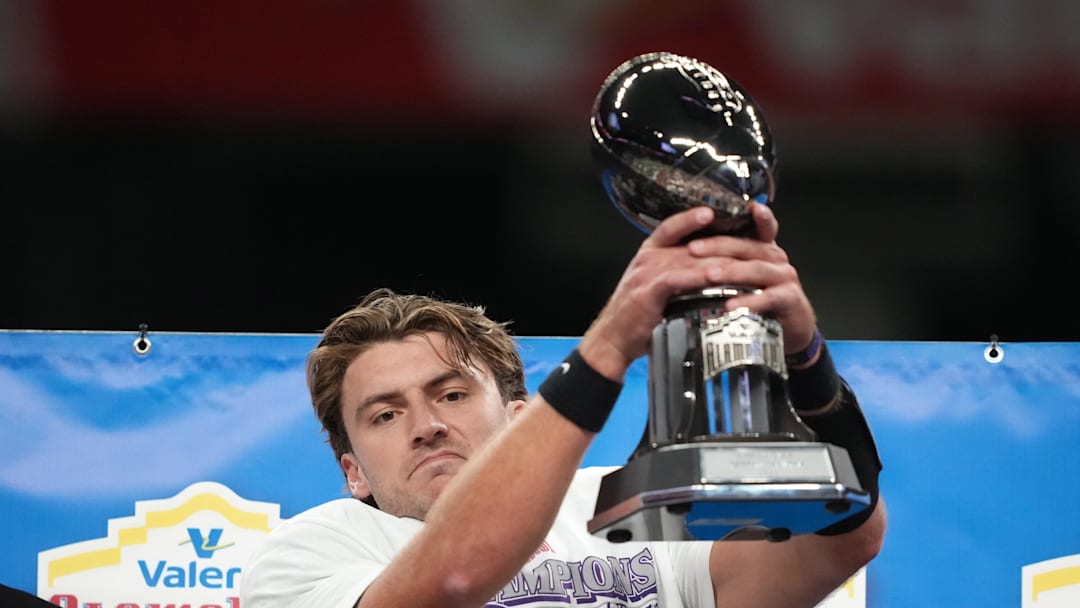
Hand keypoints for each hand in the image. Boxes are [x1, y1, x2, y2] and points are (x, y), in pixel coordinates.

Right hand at [579, 204, 817, 379]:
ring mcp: (647, 273)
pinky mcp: (649, 291)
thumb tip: (705, 272)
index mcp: (649, 254)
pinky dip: (698, 276)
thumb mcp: (655, 288)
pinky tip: (716, 276)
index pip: (671, 227)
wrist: (612, 339)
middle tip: (745, 242)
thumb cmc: (637, 317)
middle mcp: (648, 259)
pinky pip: (678, 278)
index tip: (710, 212)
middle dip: (720, 243)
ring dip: (717, 259)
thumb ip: (676, 276)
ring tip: (742, 258)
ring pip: (689, 259)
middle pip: (691, 244)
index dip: (690, 218)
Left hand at [694, 202, 817, 353]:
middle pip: (746, 247)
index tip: (750, 207)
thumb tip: (690, 248)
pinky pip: (767, 297)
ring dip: (730, 272)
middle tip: (692, 249)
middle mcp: (775, 258)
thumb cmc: (763, 297)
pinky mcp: (789, 298)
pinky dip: (748, 302)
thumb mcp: (745, 274)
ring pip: (755, 269)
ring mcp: (784, 277)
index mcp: (763, 248)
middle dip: (717, 246)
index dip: (757, 216)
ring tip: (708, 275)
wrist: (790, 326)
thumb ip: (727, 259)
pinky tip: (731, 305)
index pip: (759, 226)